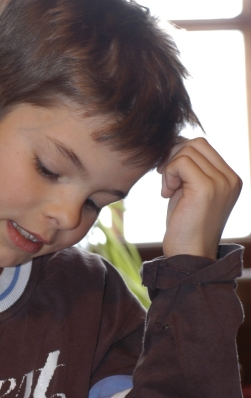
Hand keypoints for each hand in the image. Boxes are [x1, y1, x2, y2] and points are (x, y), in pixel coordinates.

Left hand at [159, 137, 241, 258]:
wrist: (189, 255)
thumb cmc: (186, 226)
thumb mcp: (191, 192)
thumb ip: (191, 170)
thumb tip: (176, 142)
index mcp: (230, 178)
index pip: (203, 145)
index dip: (180, 153)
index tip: (168, 174)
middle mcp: (230, 178)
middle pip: (196, 143)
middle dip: (173, 157)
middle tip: (165, 181)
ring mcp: (221, 182)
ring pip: (187, 151)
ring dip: (169, 168)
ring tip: (168, 191)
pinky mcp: (206, 188)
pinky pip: (180, 162)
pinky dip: (167, 174)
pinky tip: (166, 194)